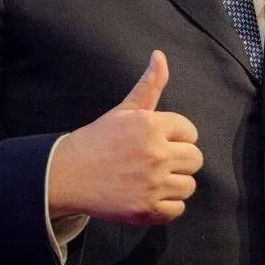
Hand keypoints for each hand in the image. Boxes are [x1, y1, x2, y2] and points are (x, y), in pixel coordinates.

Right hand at [48, 50, 203, 226]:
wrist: (69, 174)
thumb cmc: (99, 139)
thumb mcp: (124, 110)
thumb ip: (149, 85)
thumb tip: (160, 55)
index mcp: (151, 125)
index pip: (190, 132)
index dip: (176, 137)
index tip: (157, 141)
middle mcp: (156, 154)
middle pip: (195, 159)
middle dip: (179, 159)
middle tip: (155, 160)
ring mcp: (153, 184)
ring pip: (189, 185)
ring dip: (174, 183)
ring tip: (150, 178)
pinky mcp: (148, 209)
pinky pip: (177, 209)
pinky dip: (166, 205)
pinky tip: (147, 195)